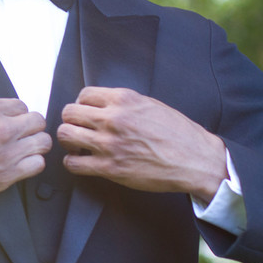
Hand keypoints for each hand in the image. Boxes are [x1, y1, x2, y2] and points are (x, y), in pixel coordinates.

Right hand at [0, 98, 49, 214]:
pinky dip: (31, 164)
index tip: (12, 122)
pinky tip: (19, 166)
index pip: (21, 105)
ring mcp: (7, 151)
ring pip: (43, 143)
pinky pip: (37, 165)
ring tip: (23, 151)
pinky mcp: (7, 174)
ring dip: (34, 146)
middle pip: (38, 121)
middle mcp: (0, 127)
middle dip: (31, 128)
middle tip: (21, 136)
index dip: (17, 115)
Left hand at [58, 87, 226, 201]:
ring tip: (78, 145)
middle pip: (68, 112)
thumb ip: (125, 103)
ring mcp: (109, 144)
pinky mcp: (109, 168)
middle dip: (71, 121)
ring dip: (68, 140)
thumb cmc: (179, 133)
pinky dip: (73, 162)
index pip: (84, 94)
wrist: (197, 160)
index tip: (87, 114)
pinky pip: (73, 163)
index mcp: (124, 100)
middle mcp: (113, 119)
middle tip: (79, 130)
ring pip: (65, 135)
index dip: (82, 105)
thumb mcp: (151, 105)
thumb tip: (103, 104)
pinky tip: (82, 161)